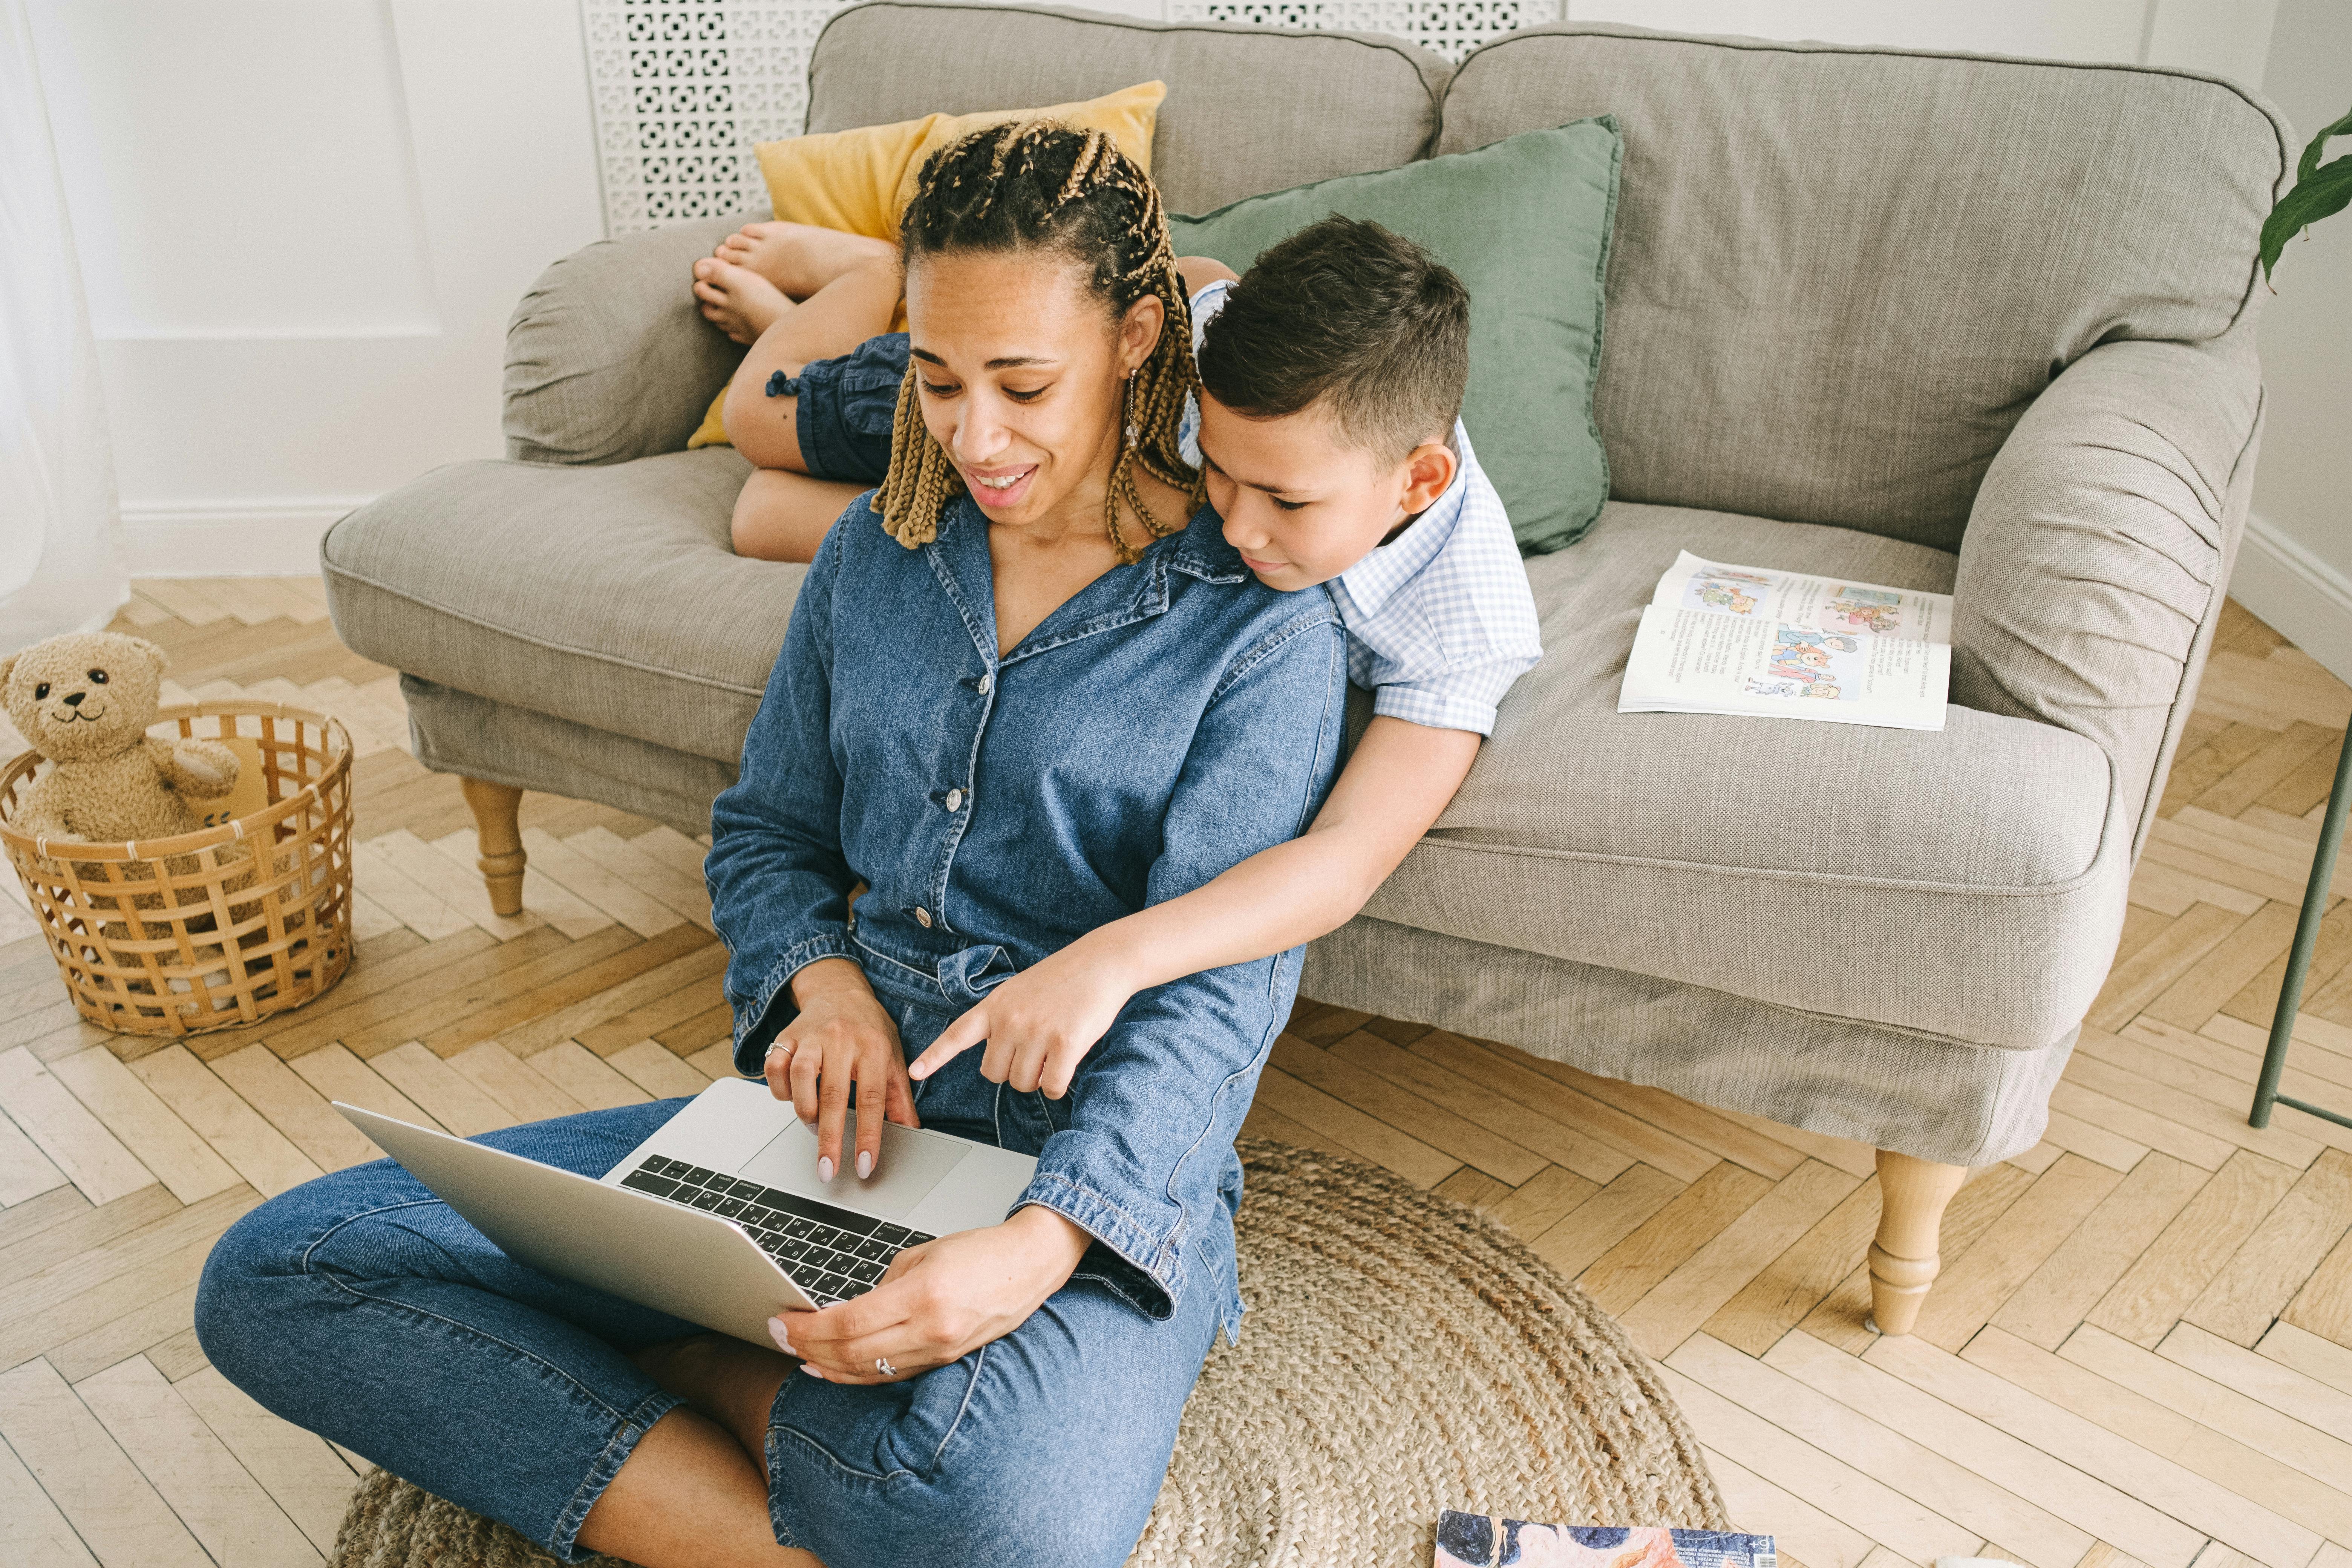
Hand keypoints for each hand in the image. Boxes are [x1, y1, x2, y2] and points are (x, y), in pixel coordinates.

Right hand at [767, 957, 917, 1180]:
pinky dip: (780, 1089)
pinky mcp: (787, 1036)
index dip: (868, 1135)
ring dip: (804, 1111)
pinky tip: (792, 1098)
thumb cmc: (869, 1029)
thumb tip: (912, 1134)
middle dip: (829, 1139)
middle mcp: (842, 1040)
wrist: (839, 989)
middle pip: (832, 1096)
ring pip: (800, 1078)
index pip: (871, 1099)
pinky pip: (775, 1067)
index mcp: (873, 1047)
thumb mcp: (893, 1057)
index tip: (864, 1166)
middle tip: (827, 1170)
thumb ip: (900, 1097)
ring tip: (814, 1128)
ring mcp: (811, 1037)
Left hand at [770, 1206, 1089, 1382]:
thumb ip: (883, 1286)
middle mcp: (930, 1331)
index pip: (847, 1325)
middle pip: (851, 1355)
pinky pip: (891, 1375)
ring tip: (798, 1357)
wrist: (1029, 1266)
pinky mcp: (945, 1361)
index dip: (806, 1329)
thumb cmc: (980, 1252)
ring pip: (868, 1372)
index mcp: (922, 1296)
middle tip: (778, 1338)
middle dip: (806, 1349)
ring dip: (826, 1368)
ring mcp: (939, 1351)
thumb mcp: (922, 1255)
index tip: (781, 1322)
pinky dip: (857, 1375)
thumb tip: (849, 1312)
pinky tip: (835, 1369)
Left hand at [906, 937, 1138, 1098]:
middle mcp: (1010, 1020)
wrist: (1101, 961)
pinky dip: (1057, 1086)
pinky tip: (1067, 1065)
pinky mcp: (1065, 1044)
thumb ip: (1002, 1020)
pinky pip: (1051, 1087)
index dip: (934, 1058)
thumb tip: (997, 1063)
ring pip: (1022, 1084)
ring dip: (1038, 1078)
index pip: (957, 1035)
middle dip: (1013, 1071)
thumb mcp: (1018, 991)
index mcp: (995, 1006)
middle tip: (1035, 1050)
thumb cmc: (1062, 979)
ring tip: (1053, 1049)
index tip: (914, 1073)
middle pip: (994, 1074)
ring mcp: (1036, 1032)